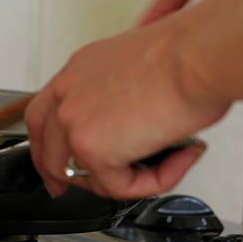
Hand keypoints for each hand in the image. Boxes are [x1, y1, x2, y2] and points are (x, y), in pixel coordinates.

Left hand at [25, 16, 228, 199]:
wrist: (197, 56)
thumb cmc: (185, 54)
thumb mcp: (137, 69)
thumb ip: (122, 101)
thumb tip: (135, 128)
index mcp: (78, 71)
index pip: (45, 115)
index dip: (49, 147)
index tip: (55, 170)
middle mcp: (69, 93)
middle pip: (49, 152)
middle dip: (70, 178)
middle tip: (99, 186)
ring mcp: (75, 122)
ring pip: (87, 176)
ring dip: (126, 179)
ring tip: (165, 162)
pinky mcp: (94, 149)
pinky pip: (120, 187)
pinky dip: (155, 181)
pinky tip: (178, 158)